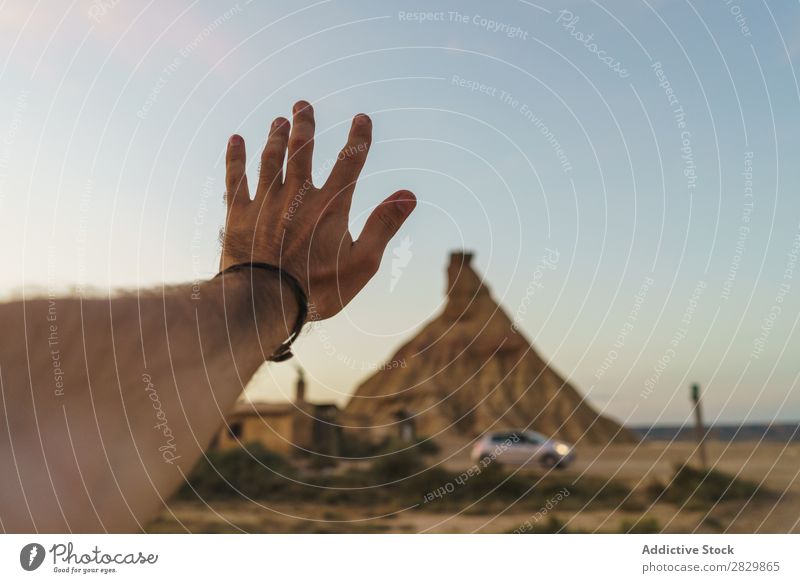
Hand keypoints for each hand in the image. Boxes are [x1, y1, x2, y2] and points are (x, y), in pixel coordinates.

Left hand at [220, 100, 415, 319]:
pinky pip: (236, 178)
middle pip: (302, 151)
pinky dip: (236, 157)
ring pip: (271, 159)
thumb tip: (409, 194)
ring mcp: (265, 202)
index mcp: (330, 205)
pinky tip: (236, 140)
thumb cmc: (318, 288)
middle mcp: (297, 195)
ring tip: (278, 120)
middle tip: (303, 105)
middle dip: (305, 125)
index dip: (358, 138)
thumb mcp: (362, 263)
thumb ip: (384, 225)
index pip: (350, 162)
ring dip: (276, 137)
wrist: (263, 303)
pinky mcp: (238, 214)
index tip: (362, 118)